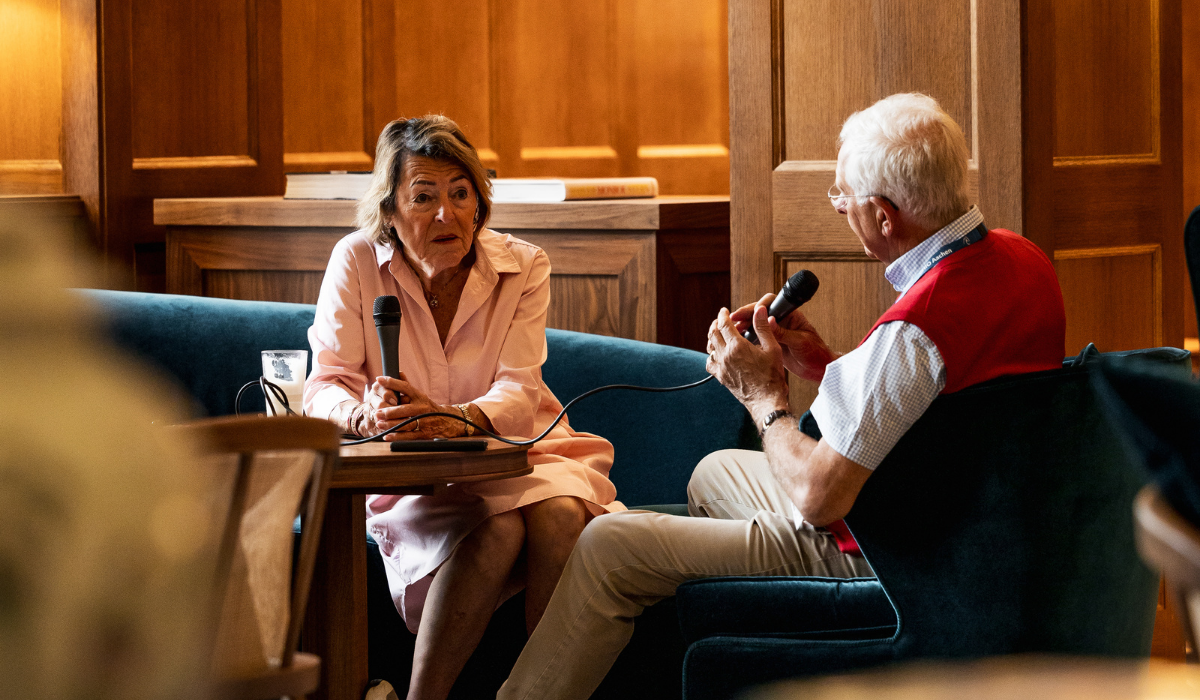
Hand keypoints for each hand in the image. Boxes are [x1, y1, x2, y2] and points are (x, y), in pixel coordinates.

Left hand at [369, 374, 461, 440]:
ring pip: (406, 424)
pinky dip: (397, 437)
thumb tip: (399, 372)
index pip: (406, 387)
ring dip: (391, 424)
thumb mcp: (421, 396)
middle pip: (405, 409)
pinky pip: (409, 436)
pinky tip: (387, 436)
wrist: (450, 421)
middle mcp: (422, 408)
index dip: (392, 383)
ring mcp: (424, 422)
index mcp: (420, 397)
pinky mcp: (424, 434)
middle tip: (378, 412)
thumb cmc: (430, 408)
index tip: (379, 380)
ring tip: (379, 423)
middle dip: (390, 411)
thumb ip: (408, 387)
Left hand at [707, 305, 789, 421]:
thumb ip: (763, 327)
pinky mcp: (721, 377)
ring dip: (712, 339)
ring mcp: (721, 367)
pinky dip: (711, 356)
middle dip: (715, 324)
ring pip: (709, 348)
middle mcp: (725, 356)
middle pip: (713, 334)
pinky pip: (709, 363)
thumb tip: (759, 310)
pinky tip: (718, 355)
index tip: (724, 311)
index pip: (724, 324)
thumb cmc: (772, 376)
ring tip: (718, 335)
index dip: (722, 315)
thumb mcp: (772, 348)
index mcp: (737, 346)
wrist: (766, 400)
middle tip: (719, 320)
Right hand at [729, 294, 834, 381]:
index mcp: (791, 315)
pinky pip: (757, 337)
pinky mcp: (772, 343)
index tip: (748, 313)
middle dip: (745, 315)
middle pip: (760, 313)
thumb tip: (769, 320)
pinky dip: (747, 338)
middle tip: (732, 320)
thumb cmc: (816, 353)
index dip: (758, 306)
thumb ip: (783, 332)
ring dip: (744, 326)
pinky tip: (737, 342)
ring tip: (731, 331)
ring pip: (756, 324)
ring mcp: (776, 331)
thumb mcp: (799, 342)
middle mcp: (782, 321)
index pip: (772, 303)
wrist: (819, 369)